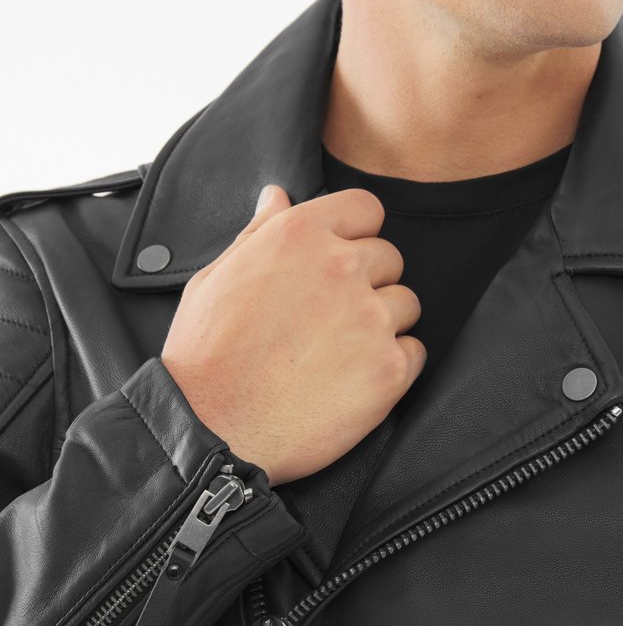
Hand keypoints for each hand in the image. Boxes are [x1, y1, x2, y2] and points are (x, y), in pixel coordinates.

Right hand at [160, 184, 425, 485]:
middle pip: (389, 258)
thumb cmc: (205, 357)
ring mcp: (370, 319)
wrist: (212, 429)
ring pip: (406, 304)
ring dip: (382, 325)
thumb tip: (278, 197)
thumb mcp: (216, 278)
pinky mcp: (389, 369)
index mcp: (299, 235)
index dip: (356, 234)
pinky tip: (353, 381)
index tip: (341, 261)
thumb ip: (258, 233)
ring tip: (339, 355)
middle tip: (330, 320)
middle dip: (367, 283)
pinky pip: (415, 352)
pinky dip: (393, 366)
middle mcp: (341, 268)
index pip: (365, 209)